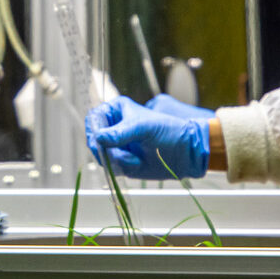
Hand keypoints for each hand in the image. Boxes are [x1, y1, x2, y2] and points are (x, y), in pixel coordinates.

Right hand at [84, 97, 209, 179]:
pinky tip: (137, 164)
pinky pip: (111, 167)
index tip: (100, 142)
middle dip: (106, 150)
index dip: (94, 130)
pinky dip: (121, 168)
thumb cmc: (169, 131)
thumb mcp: (145, 128)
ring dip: (116, 160)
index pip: (94, 118)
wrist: (186, 153)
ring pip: (101, 155)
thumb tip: (98, 138)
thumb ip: (121, 132)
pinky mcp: (122, 161)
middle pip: (93, 139)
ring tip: (136, 160)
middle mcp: (114, 127)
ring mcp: (117, 145)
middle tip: (121, 155)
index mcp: (117, 110)